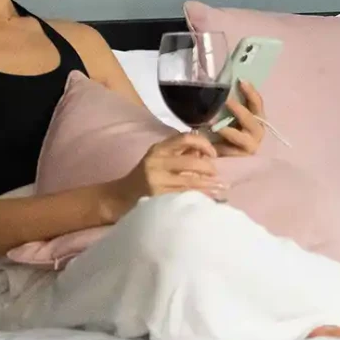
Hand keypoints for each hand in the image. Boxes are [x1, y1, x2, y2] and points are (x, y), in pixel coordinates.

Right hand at [103, 133, 221, 219]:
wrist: (117, 197)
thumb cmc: (143, 177)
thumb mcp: (158, 159)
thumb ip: (179, 154)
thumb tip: (207, 154)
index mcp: (158, 149)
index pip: (186, 138)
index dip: (204, 144)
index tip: (213, 154)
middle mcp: (156, 162)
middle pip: (191, 162)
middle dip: (209, 169)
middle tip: (218, 175)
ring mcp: (155, 181)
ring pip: (189, 183)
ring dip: (209, 186)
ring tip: (222, 189)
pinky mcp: (156, 198)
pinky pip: (182, 197)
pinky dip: (198, 198)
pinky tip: (208, 201)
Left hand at [210, 80, 266, 156]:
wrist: (226, 159)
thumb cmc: (228, 133)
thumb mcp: (230, 117)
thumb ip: (230, 104)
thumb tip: (220, 87)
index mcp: (257, 118)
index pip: (257, 102)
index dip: (250, 91)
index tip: (240, 80)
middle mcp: (257, 131)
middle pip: (251, 118)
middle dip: (239, 109)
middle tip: (226, 101)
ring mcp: (251, 146)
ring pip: (240, 136)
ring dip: (227, 129)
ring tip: (213, 124)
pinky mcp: (241, 158)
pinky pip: (230, 150)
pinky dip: (221, 145)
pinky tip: (211, 142)